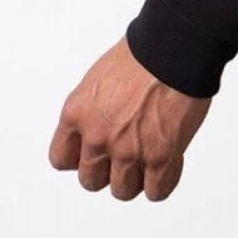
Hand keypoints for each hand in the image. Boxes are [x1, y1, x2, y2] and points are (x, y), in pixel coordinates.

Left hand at [48, 34, 211, 200]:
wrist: (176, 46)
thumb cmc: (144, 52)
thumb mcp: (100, 78)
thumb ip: (93, 108)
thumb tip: (99, 125)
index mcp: (77, 112)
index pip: (61, 159)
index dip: (80, 158)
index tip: (94, 152)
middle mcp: (97, 136)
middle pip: (91, 181)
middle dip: (109, 170)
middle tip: (127, 152)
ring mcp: (128, 150)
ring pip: (122, 191)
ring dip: (137, 177)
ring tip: (150, 155)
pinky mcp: (160, 157)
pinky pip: (156, 191)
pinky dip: (163, 181)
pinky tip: (170, 161)